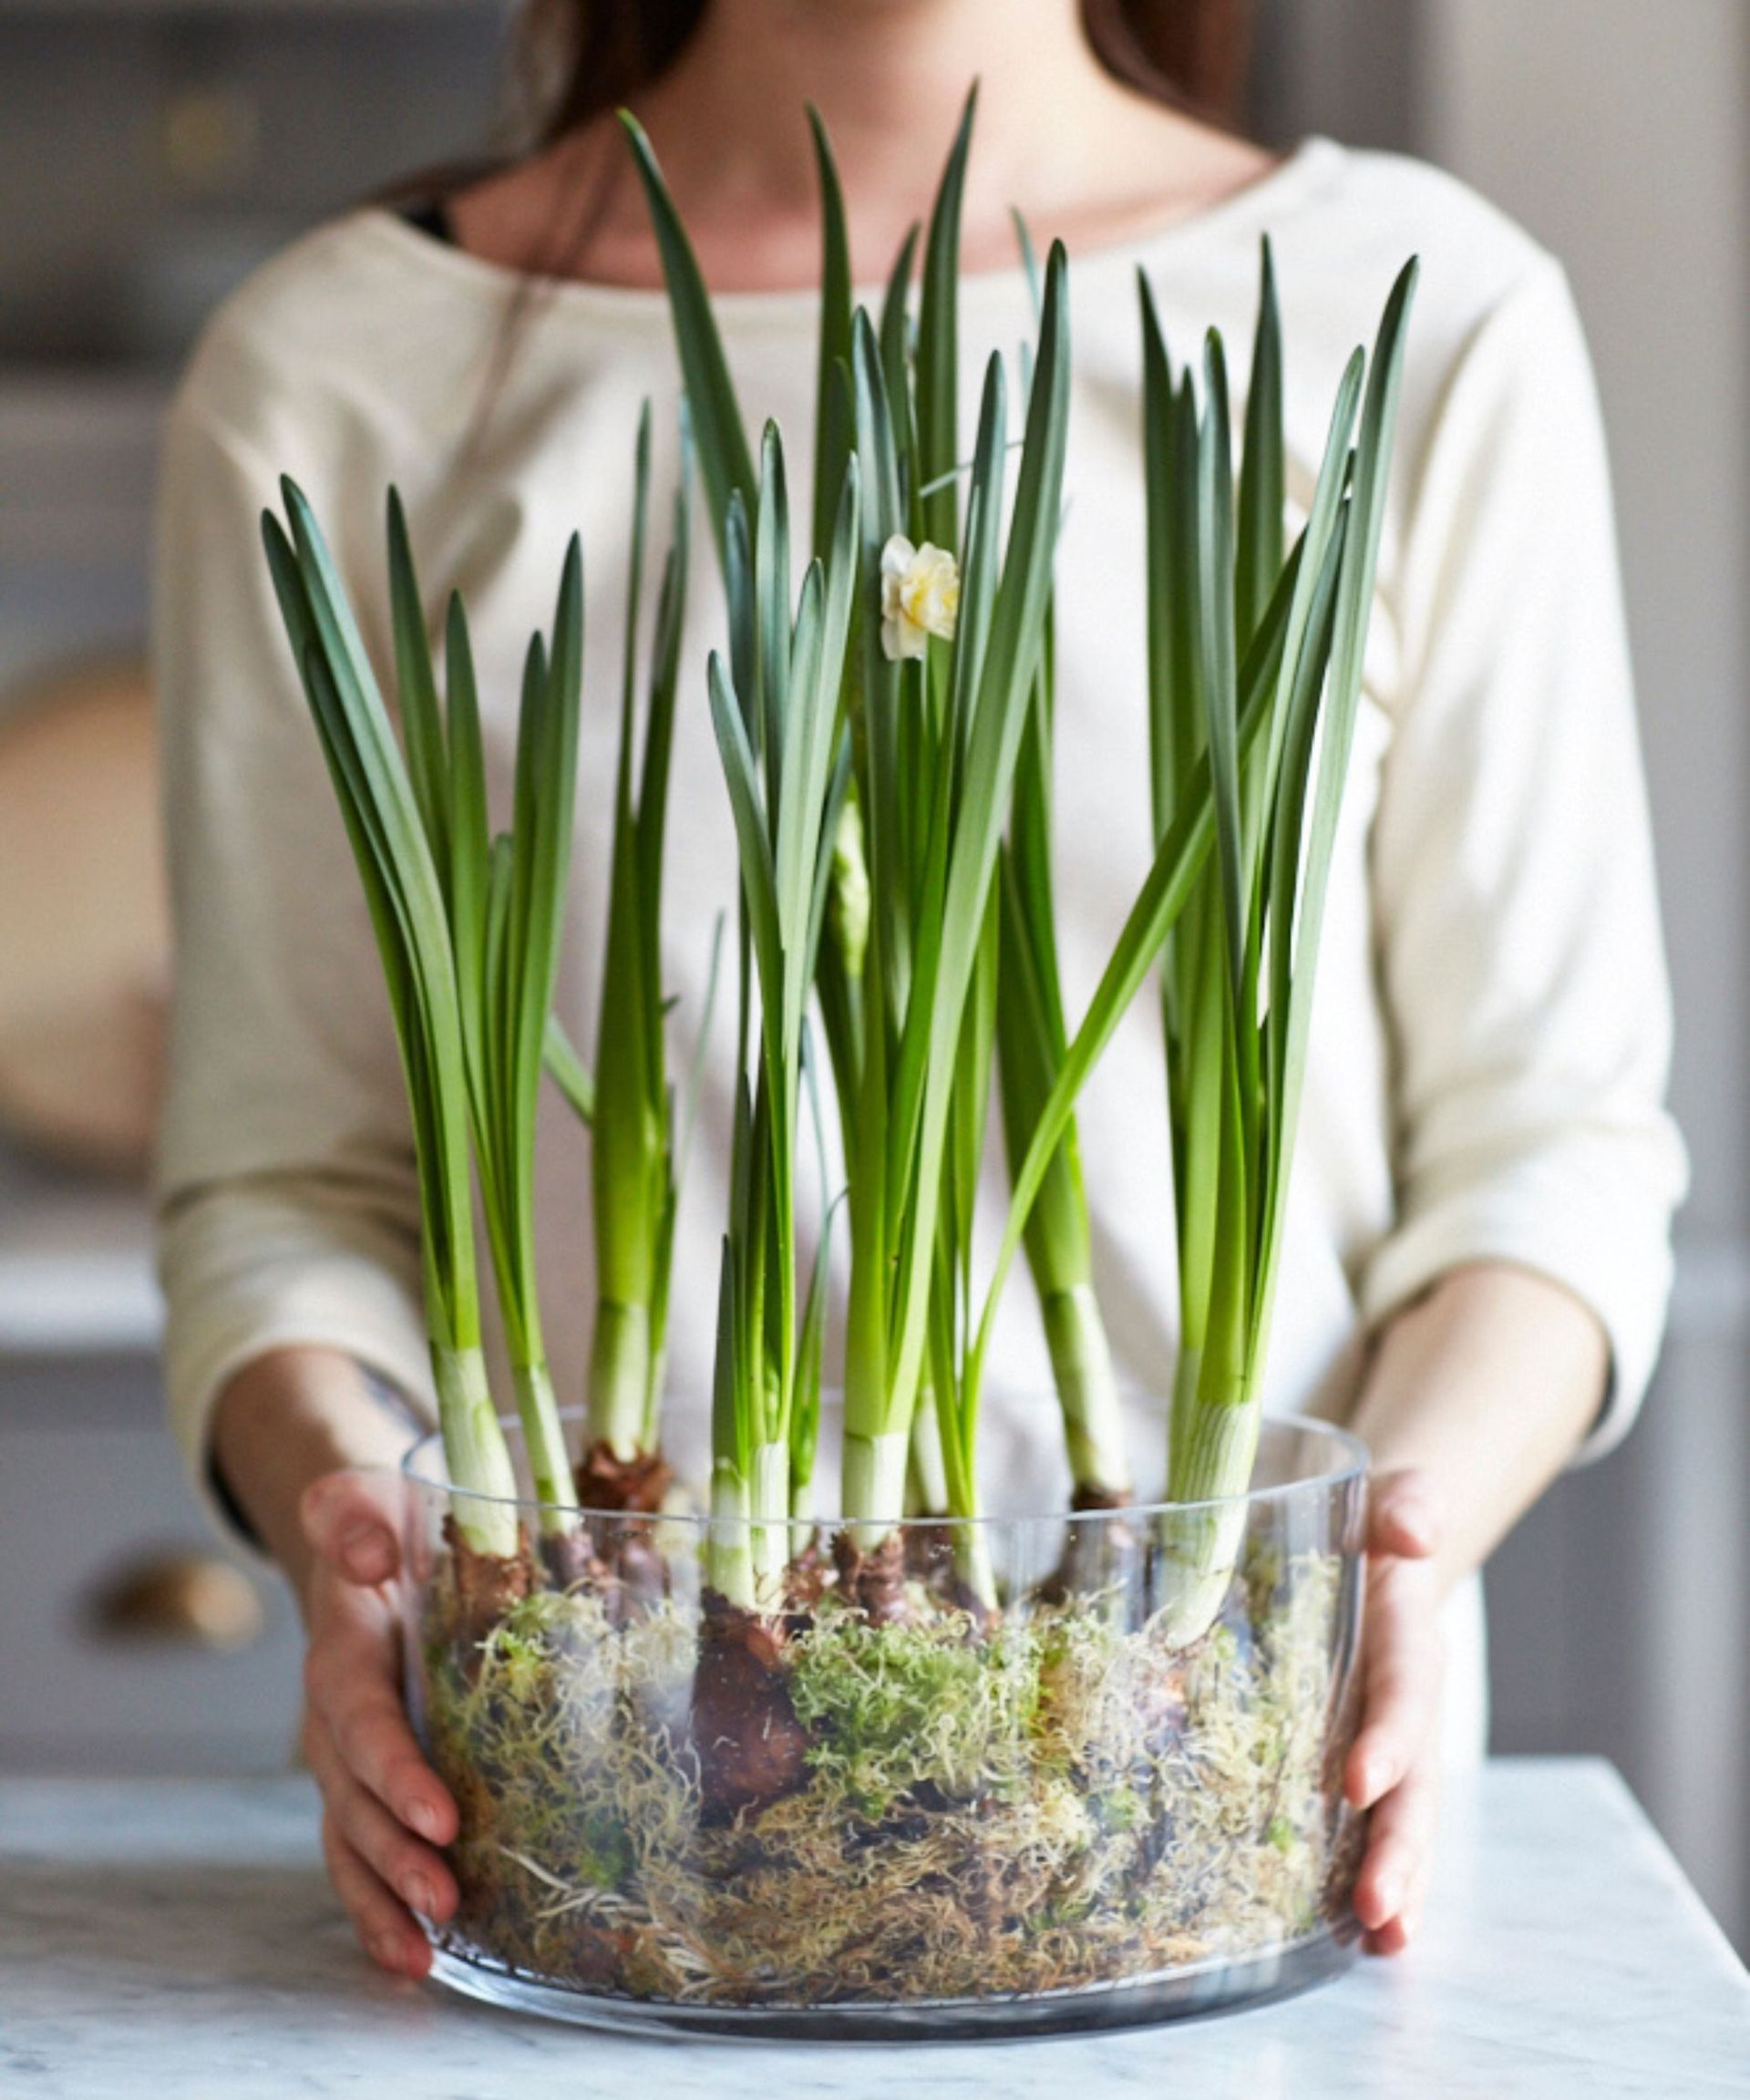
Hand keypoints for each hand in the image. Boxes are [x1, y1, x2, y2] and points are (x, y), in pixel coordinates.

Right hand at [298, 1469, 458, 1978]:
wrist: (364, 1542)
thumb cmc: (380, 1520)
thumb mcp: (364, 1497)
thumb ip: (351, 1513)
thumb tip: (370, 1550)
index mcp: (343, 1653)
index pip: (364, 1720)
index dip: (397, 1772)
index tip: (440, 1816)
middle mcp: (337, 1719)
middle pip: (356, 1801)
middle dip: (396, 1856)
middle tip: (445, 1894)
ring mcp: (350, 1759)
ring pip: (354, 1842)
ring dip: (385, 1899)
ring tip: (427, 1955)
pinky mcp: (372, 1781)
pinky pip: (365, 1852)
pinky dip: (382, 1906)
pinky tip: (419, 1956)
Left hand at [1345, 1468, 1445, 1955]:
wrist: (1372, 1552)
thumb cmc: (1368, 1528)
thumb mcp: (1385, 1501)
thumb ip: (1406, 1503)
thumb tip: (1414, 1529)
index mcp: (1407, 1641)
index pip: (1402, 1691)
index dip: (1388, 1738)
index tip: (1356, 1782)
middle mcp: (1407, 1704)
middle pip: (1415, 1783)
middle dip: (1399, 1847)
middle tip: (1378, 1906)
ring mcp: (1389, 1743)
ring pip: (1400, 1819)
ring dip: (1393, 1879)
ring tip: (1379, 1938)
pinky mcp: (1360, 1765)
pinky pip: (1371, 1826)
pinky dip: (1376, 1878)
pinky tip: (1363, 1938)